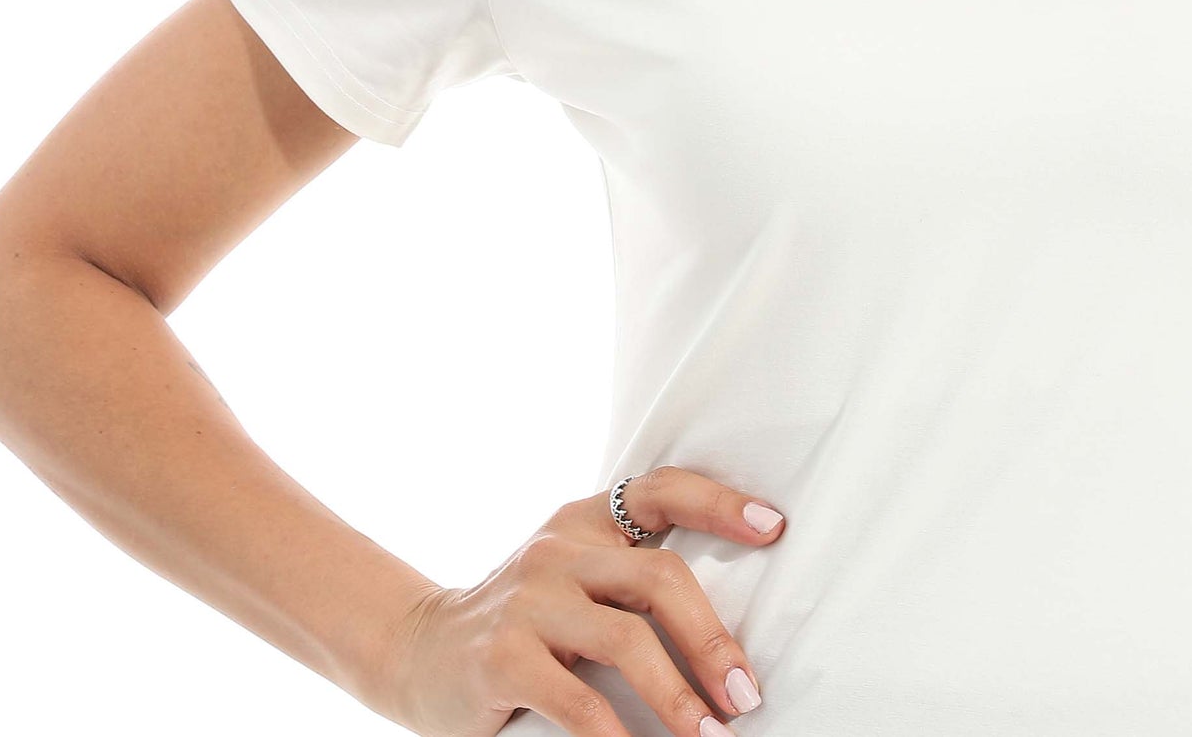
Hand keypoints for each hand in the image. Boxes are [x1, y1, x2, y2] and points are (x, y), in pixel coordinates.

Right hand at [375, 465, 784, 735]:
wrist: (417, 649)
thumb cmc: (523, 622)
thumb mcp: (572, 579)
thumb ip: (626, 581)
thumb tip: (728, 632)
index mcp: (586, 520)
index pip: (661, 489)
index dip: (720, 502)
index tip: (774, 526)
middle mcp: (559, 548)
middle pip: (658, 576)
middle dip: (712, 638)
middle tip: (747, 694)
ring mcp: (527, 600)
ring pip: (625, 639)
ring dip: (679, 695)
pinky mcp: (501, 657)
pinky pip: (578, 701)